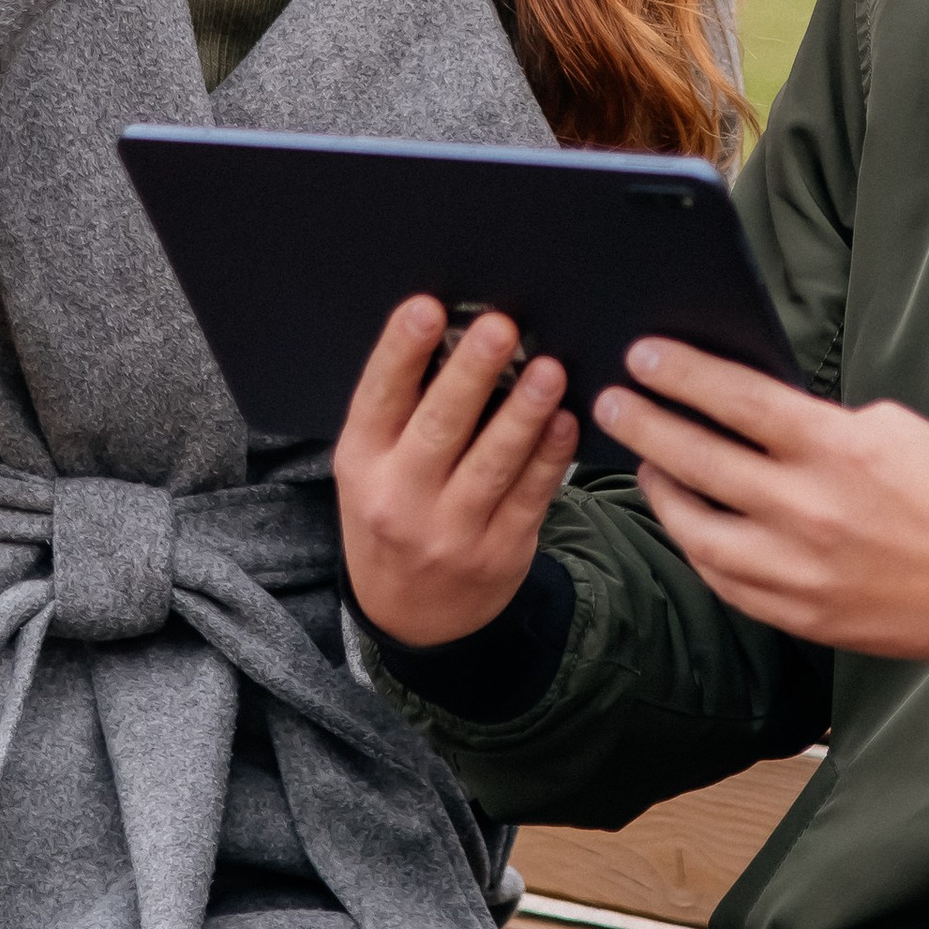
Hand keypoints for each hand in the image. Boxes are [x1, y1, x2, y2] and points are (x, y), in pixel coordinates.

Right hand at [335, 298, 577, 648]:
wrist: (411, 620)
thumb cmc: (392, 515)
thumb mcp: (372, 469)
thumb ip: (403, 412)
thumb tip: (456, 331)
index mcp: (362, 463)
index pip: (379, 398)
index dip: (401, 351)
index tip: (427, 308)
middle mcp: (401, 497)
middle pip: (440, 427)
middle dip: (473, 373)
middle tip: (501, 327)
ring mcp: (452, 530)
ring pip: (494, 463)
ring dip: (525, 412)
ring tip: (549, 369)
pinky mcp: (501, 551)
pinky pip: (531, 496)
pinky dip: (550, 456)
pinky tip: (566, 420)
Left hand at [592, 345, 928, 662]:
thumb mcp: (894, 429)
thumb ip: (818, 423)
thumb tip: (751, 412)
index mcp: (837, 450)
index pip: (736, 400)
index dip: (681, 374)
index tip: (642, 354)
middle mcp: (808, 511)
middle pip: (699, 461)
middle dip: (646, 425)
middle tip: (613, 402)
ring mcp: (799, 571)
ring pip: (696, 530)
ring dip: (661, 492)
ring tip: (645, 464)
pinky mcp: (800, 616)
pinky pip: (725, 579)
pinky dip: (698, 546)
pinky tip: (687, 522)